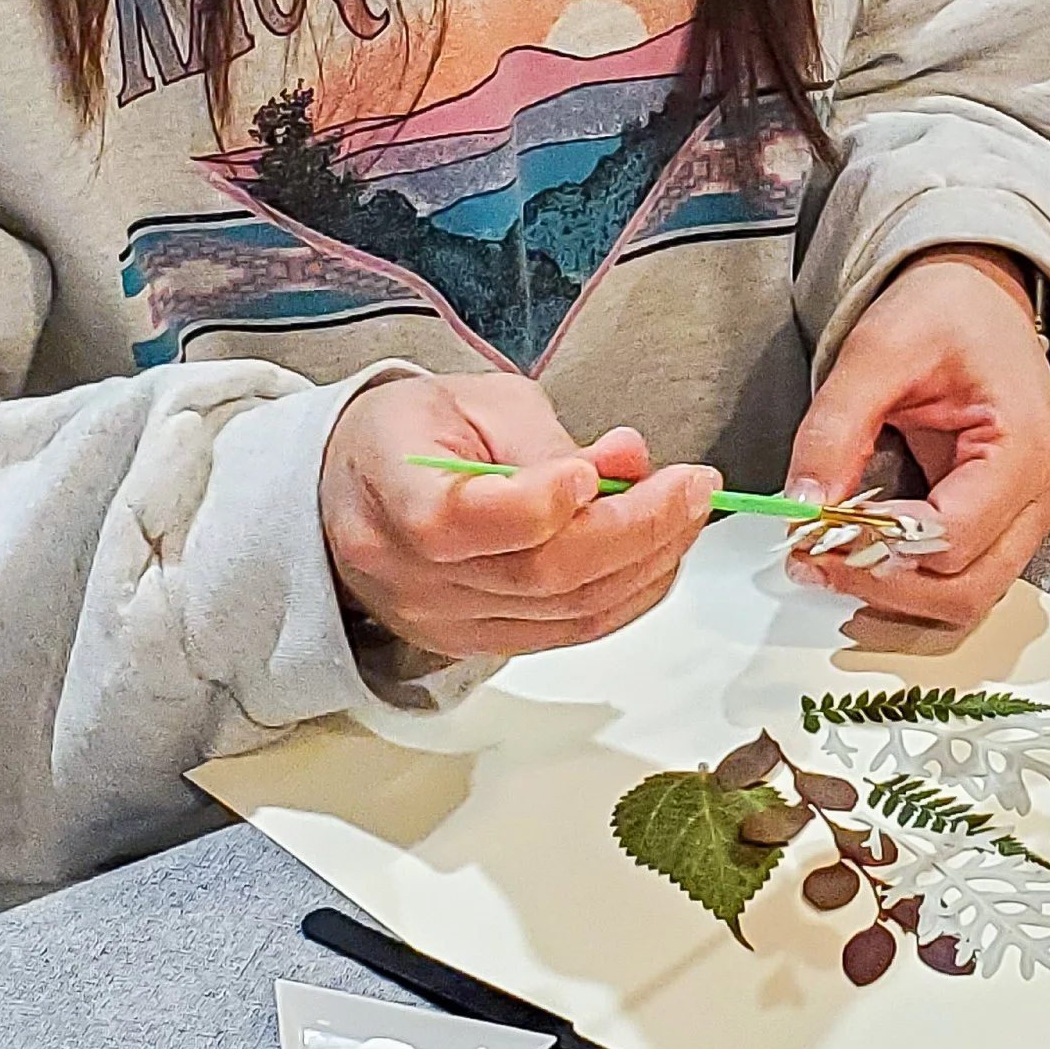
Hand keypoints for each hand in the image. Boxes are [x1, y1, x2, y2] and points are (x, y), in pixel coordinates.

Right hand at [320, 371, 718, 659]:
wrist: (356, 489)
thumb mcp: (474, 402)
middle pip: (539, 574)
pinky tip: (659, 552)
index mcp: (390, 494)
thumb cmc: (413, 434)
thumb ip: (549, 440)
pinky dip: (629, 594)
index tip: (601, 466)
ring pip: (567, 612)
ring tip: (686, 511)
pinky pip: (570, 633)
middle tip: (693, 486)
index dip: (542, 500)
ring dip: (648, 563)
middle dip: (636, 529)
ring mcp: (444, 621)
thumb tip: (629, 462)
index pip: (461, 520)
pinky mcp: (478, 645)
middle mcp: (410, 574)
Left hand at [784, 247, 1049, 632]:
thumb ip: (836, 427)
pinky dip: (906, 580)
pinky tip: (859, 550)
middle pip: (964, 588)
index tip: (814, 530)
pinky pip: (958, 577)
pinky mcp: (1006, 524)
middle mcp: (1043, 494)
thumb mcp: (878, 349)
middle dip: (881, 584)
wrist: (979, 299)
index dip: (878, 546)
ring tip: (828, 556)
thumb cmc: (947, 313)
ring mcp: (1030, 515)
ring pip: (963, 597)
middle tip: (810, 557)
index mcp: (1025, 445)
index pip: (953, 534)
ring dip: (892, 592)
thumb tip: (801, 504)